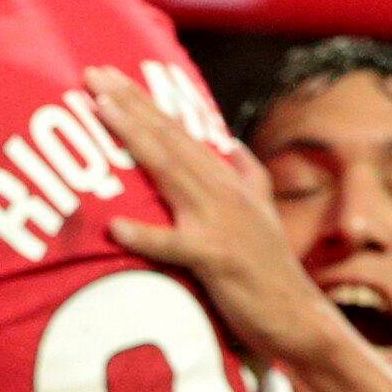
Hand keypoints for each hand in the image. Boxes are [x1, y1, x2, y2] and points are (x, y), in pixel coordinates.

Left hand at [82, 70, 345, 375]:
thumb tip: (229, 142)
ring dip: (134, 140)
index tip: (107, 74)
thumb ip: (246, 173)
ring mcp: (221, 223)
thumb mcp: (263, 210)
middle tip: (92, 73)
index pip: (176, 131)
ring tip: (101, 112)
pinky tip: (115, 228)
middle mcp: (222, 192)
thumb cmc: (272, 269)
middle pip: (168, 139)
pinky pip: (177, 248)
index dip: (142, 101)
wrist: (299, 318)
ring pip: (170, 173)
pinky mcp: (218, 261)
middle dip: (130, 104)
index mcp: (226, 180)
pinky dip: (147, 238)